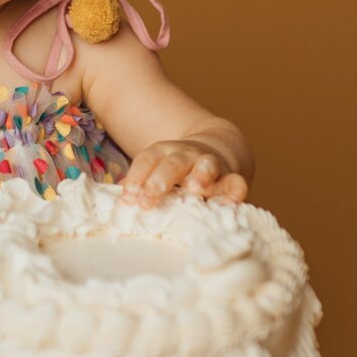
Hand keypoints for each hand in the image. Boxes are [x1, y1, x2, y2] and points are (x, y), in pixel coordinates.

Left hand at [119, 140, 248, 207]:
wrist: (214, 152)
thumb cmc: (177, 172)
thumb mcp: (157, 171)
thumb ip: (141, 184)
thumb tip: (119, 197)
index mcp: (164, 153)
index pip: (147, 160)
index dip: (137, 177)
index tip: (129, 197)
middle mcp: (187, 155)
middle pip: (173, 163)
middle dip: (161, 179)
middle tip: (149, 197)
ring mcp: (211, 164)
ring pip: (207, 165)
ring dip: (201, 175)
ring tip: (195, 188)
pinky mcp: (232, 178)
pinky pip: (236, 183)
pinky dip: (234, 192)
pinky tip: (228, 204)